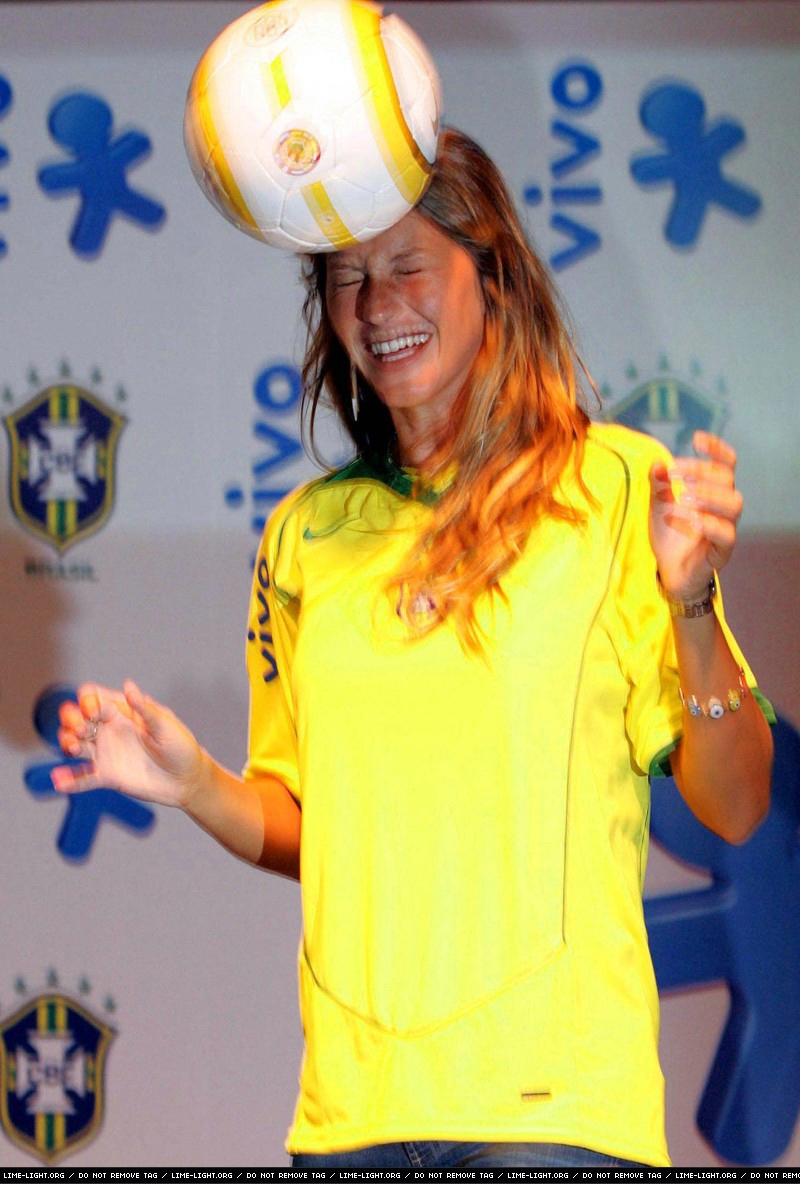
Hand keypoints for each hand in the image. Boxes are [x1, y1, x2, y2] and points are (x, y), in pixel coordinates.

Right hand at [54, 680, 206, 808]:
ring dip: (66, 742)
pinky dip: (70, 780)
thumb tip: (129, 686)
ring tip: (71, 748)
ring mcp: (105, 753)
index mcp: (122, 712)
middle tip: (80, 729)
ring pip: (74, 744)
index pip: (94, 699)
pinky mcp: (107, 776)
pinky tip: (59, 782)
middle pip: (77, 719)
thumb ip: (145, 709)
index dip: (87, 701)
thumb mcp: (166, 726)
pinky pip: (83, 778)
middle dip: (71, 719)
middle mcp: (109, 730)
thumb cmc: (181, 747)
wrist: (186, 779)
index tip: (92, 711)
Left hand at [649, 431, 742, 599]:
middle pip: (727, 480)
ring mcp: (725, 528)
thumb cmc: (670, 535)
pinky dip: (709, 524)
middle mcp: (722, 507)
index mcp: (712, 492)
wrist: (669, 572)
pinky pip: (726, 534)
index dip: (716, 449)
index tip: (696, 438)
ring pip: (734, 503)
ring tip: (685, 496)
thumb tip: (657, 462)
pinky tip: (691, 519)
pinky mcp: (722, 551)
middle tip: (676, 472)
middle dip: (701, 471)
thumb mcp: (658, 507)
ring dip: (709, 495)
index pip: (725, 464)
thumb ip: (659, 485)